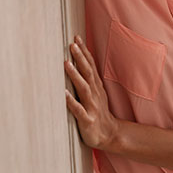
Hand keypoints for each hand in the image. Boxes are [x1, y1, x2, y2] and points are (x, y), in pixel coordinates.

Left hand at [64, 35, 119, 149]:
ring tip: (66, 64)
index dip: (84, 52)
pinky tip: (63, 94)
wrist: (109, 134)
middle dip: (80, 58)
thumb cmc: (98, 112)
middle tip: (72, 45)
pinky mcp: (87, 120)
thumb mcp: (96, 93)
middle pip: (88, 73)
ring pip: (84, 88)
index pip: (90, 65)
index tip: (76, 38)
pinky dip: (71, 102)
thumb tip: (77, 62)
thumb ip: (88, 79)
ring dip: (75, 76)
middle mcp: (95, 94)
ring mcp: (91, 106)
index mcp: (96, 87)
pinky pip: (78, 110)